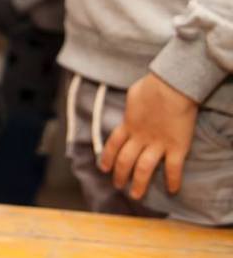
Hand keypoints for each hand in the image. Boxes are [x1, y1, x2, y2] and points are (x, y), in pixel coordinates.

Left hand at [99, 73, 197, 199]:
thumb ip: (132, 107)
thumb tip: (133, 107)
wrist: (171, 86)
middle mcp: (140, 137)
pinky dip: (173, 180)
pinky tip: (172, 190)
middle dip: (120, 175)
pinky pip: (173, 168)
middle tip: (118, 186)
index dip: (107, 157)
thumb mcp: (134, 96)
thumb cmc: (152, 86)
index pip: (113, 144)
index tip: (104, 169)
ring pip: (145, 168)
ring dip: (139, 183)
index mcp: (128, 124)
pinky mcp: (177, 146)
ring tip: (136, 195)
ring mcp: (158, 143)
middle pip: (125, 160)